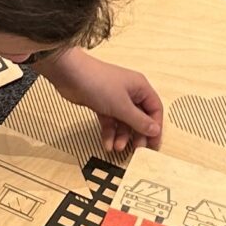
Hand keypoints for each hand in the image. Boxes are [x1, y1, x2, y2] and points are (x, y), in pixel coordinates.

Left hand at [44, 48, 164, 154]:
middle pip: (139, 118)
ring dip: (121, 136)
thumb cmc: (99, 84)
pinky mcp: (102, 104)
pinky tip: (106, 144)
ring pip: (124, 122)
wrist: (70, 74)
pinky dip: (109, 132)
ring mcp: (115, 99)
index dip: (155, 127)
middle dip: (137, 134)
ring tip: (116, 148)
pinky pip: (110, 122)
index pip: (155, 110)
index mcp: (140, 87)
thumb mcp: (122, 106)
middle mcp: (130, 93)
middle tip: (135, 150)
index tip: (153, 145)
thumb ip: (139, 121)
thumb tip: (155, 130)